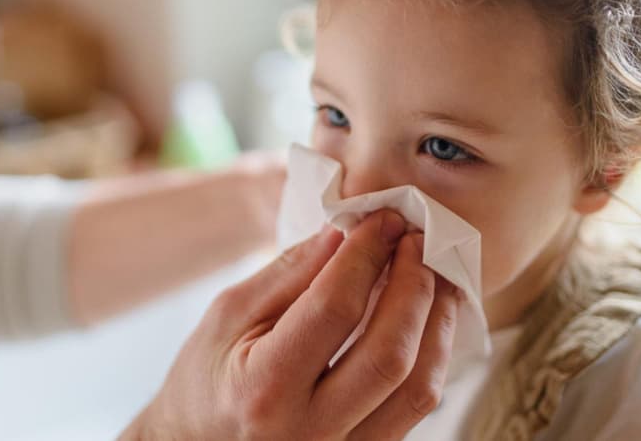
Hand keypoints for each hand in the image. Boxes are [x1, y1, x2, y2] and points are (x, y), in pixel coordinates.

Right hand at [122, 210, 462, 439]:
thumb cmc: (205, 379)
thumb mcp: (228, 315)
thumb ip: (289, 274)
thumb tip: (345, 233)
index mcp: (265, 389)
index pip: (335, 310)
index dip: (366, 256)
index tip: (384, 220)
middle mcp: (311, 431)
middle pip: (389, 354)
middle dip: (414, 286)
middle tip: (416, 241)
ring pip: (418, 388)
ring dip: (436, 321)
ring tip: (435, 274)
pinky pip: (416, 406)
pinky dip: (430, 354)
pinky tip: (426, 317)